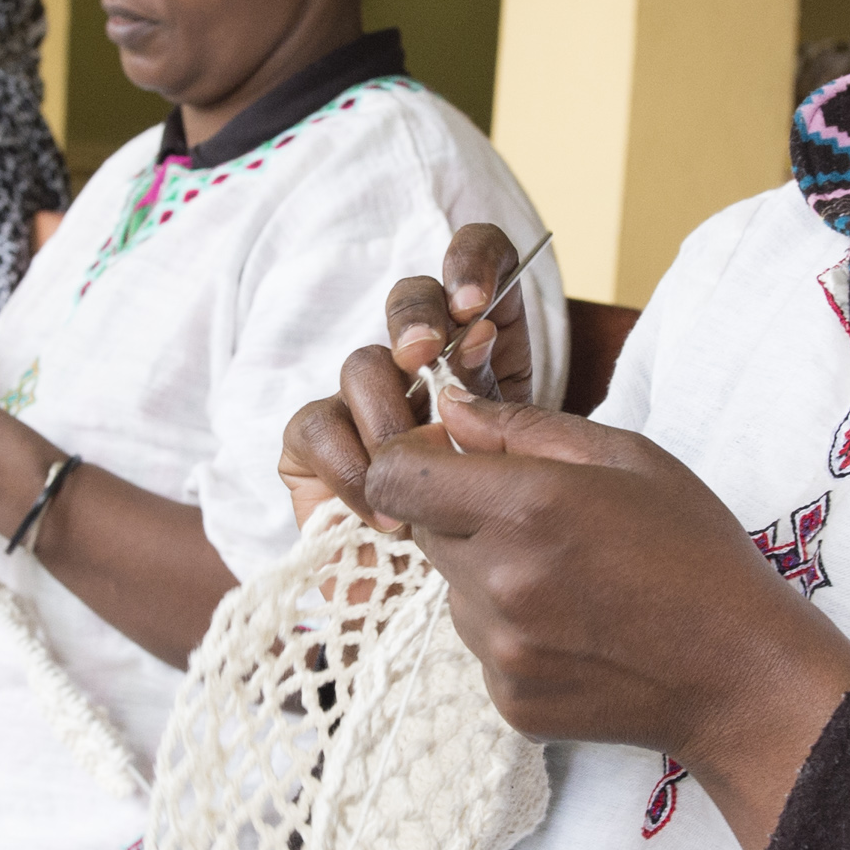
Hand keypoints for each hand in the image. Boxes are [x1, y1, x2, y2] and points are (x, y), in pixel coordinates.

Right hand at [280, 223, 539, 531]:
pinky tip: (384, 518)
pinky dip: (348, 470)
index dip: (471, 262)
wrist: (469, 593)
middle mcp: (422, 361)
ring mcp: (366, 401)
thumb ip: (512, 407)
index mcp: (488, 341)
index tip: (476, 308)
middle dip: (415, 321)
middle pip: (410, 299)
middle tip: (425, 358)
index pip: (478, 257)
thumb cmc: (511, 526)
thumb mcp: (535, 469)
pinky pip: (313, 427)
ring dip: (386, 415)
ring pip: (361, 363)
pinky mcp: (317, 446)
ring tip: (417, 479)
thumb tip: (472, 340)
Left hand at [364, 389, 849, 849]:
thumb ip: (524, 427)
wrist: (742, 674)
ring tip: (571, 583)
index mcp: (527, 507)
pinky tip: (578, 631)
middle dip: (463, 517)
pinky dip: (514, 635)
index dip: (412, 460)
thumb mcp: (629, 458)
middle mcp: (500, 581)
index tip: (450, 461)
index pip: (395, 475)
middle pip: (424, 531)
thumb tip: (449, 409)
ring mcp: (502, 651)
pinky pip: (482, 650)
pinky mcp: (509, 701)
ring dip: (488, 578)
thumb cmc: (695, 552)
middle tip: (541, 525)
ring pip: (453, 593)